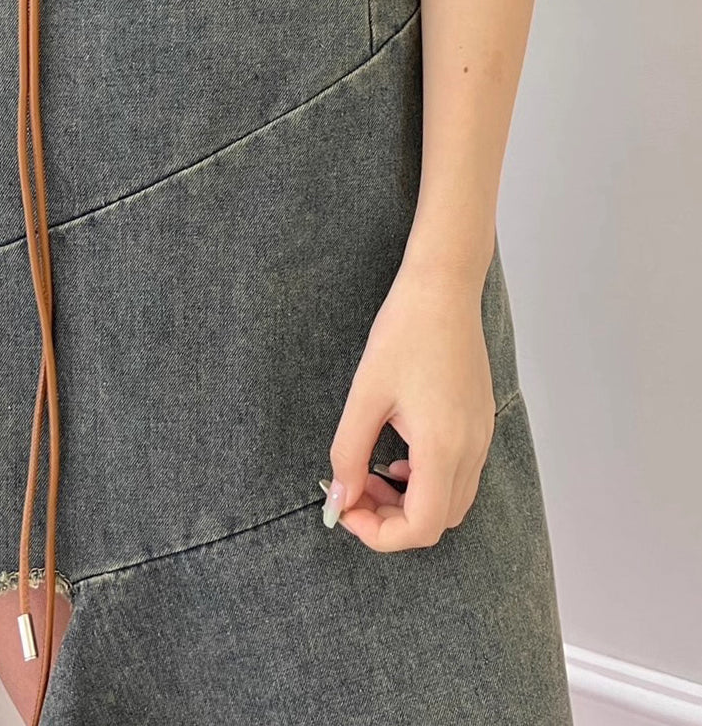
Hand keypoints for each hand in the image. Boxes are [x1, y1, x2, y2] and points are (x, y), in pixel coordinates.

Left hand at [321, 259, 496, 550]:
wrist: (444, 288)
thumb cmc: (404, 333)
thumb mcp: (365, 394)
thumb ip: (348, 452)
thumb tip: (339, 499)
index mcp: (444, 447)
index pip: (422, 527)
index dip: (380, 533)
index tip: (346, 507)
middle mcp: (472, 449)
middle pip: (439, 521)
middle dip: (392, 520)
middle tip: (354, 490)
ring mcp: (482, 436)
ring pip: (451, 500)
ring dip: (409, 501)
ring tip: (371, 470)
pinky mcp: (480, 421)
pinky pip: (459, 473)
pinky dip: (426, 479)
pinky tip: (397, 452)